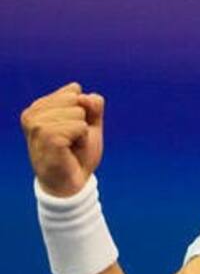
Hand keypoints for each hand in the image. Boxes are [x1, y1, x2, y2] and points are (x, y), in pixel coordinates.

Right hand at [20, 82, 104, 196]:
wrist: (73, 183)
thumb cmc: (79, 154)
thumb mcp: (90, 124)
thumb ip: (92, 105)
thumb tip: (83, 96)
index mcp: (40, 106)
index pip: (74, 90)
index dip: (84, 113)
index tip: (73, 131)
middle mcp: (33, 113)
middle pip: (77, 99)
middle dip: (83, 122)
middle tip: (73, 141)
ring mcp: (37, 124)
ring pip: (78, 113)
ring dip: (82, 133)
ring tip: (70, 147)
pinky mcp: (46, 136)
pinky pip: (79, 127)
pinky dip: (83, 140)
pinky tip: (70, 151)